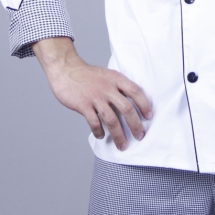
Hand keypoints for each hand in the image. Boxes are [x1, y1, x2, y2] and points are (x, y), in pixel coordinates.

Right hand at [33, 37, 151, 150]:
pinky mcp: (83, 105)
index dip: (144, 105)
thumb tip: (131, 103)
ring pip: (112, 119)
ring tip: (123, 145)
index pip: (135, 92)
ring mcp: (95, 97)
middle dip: (135, 125)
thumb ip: (118, 86)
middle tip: (140, 136)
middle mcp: (108, 88)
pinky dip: (99, 131)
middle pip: (126, 108)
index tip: (149, 116)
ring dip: (119, 135)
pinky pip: (94, 122)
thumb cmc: (88, 74)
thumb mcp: (107, 74)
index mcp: (116, 79)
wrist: (66, 69)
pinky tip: (101, 136)